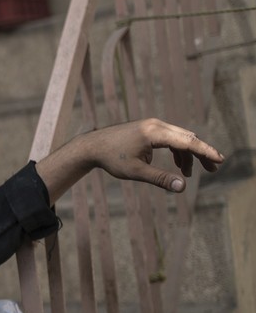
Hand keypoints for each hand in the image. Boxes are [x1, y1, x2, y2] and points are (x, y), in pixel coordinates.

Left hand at [37, 118, 223, 203]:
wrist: (92, 146)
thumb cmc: (112, 159)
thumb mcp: (136, 172)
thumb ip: (160, 178)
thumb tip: (182, 187)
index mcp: (154, 132)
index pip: (187, 141)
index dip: (205, 151)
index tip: (220, 160)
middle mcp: (156, 125)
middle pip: (187, 138)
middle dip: (201, 153)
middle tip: (214, 168)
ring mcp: (152, 125)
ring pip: (179, 138)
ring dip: (188, 155)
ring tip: (191, 174)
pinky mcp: (148, 129)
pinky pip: (170, 138)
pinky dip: (177, 151)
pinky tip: (178, 166)